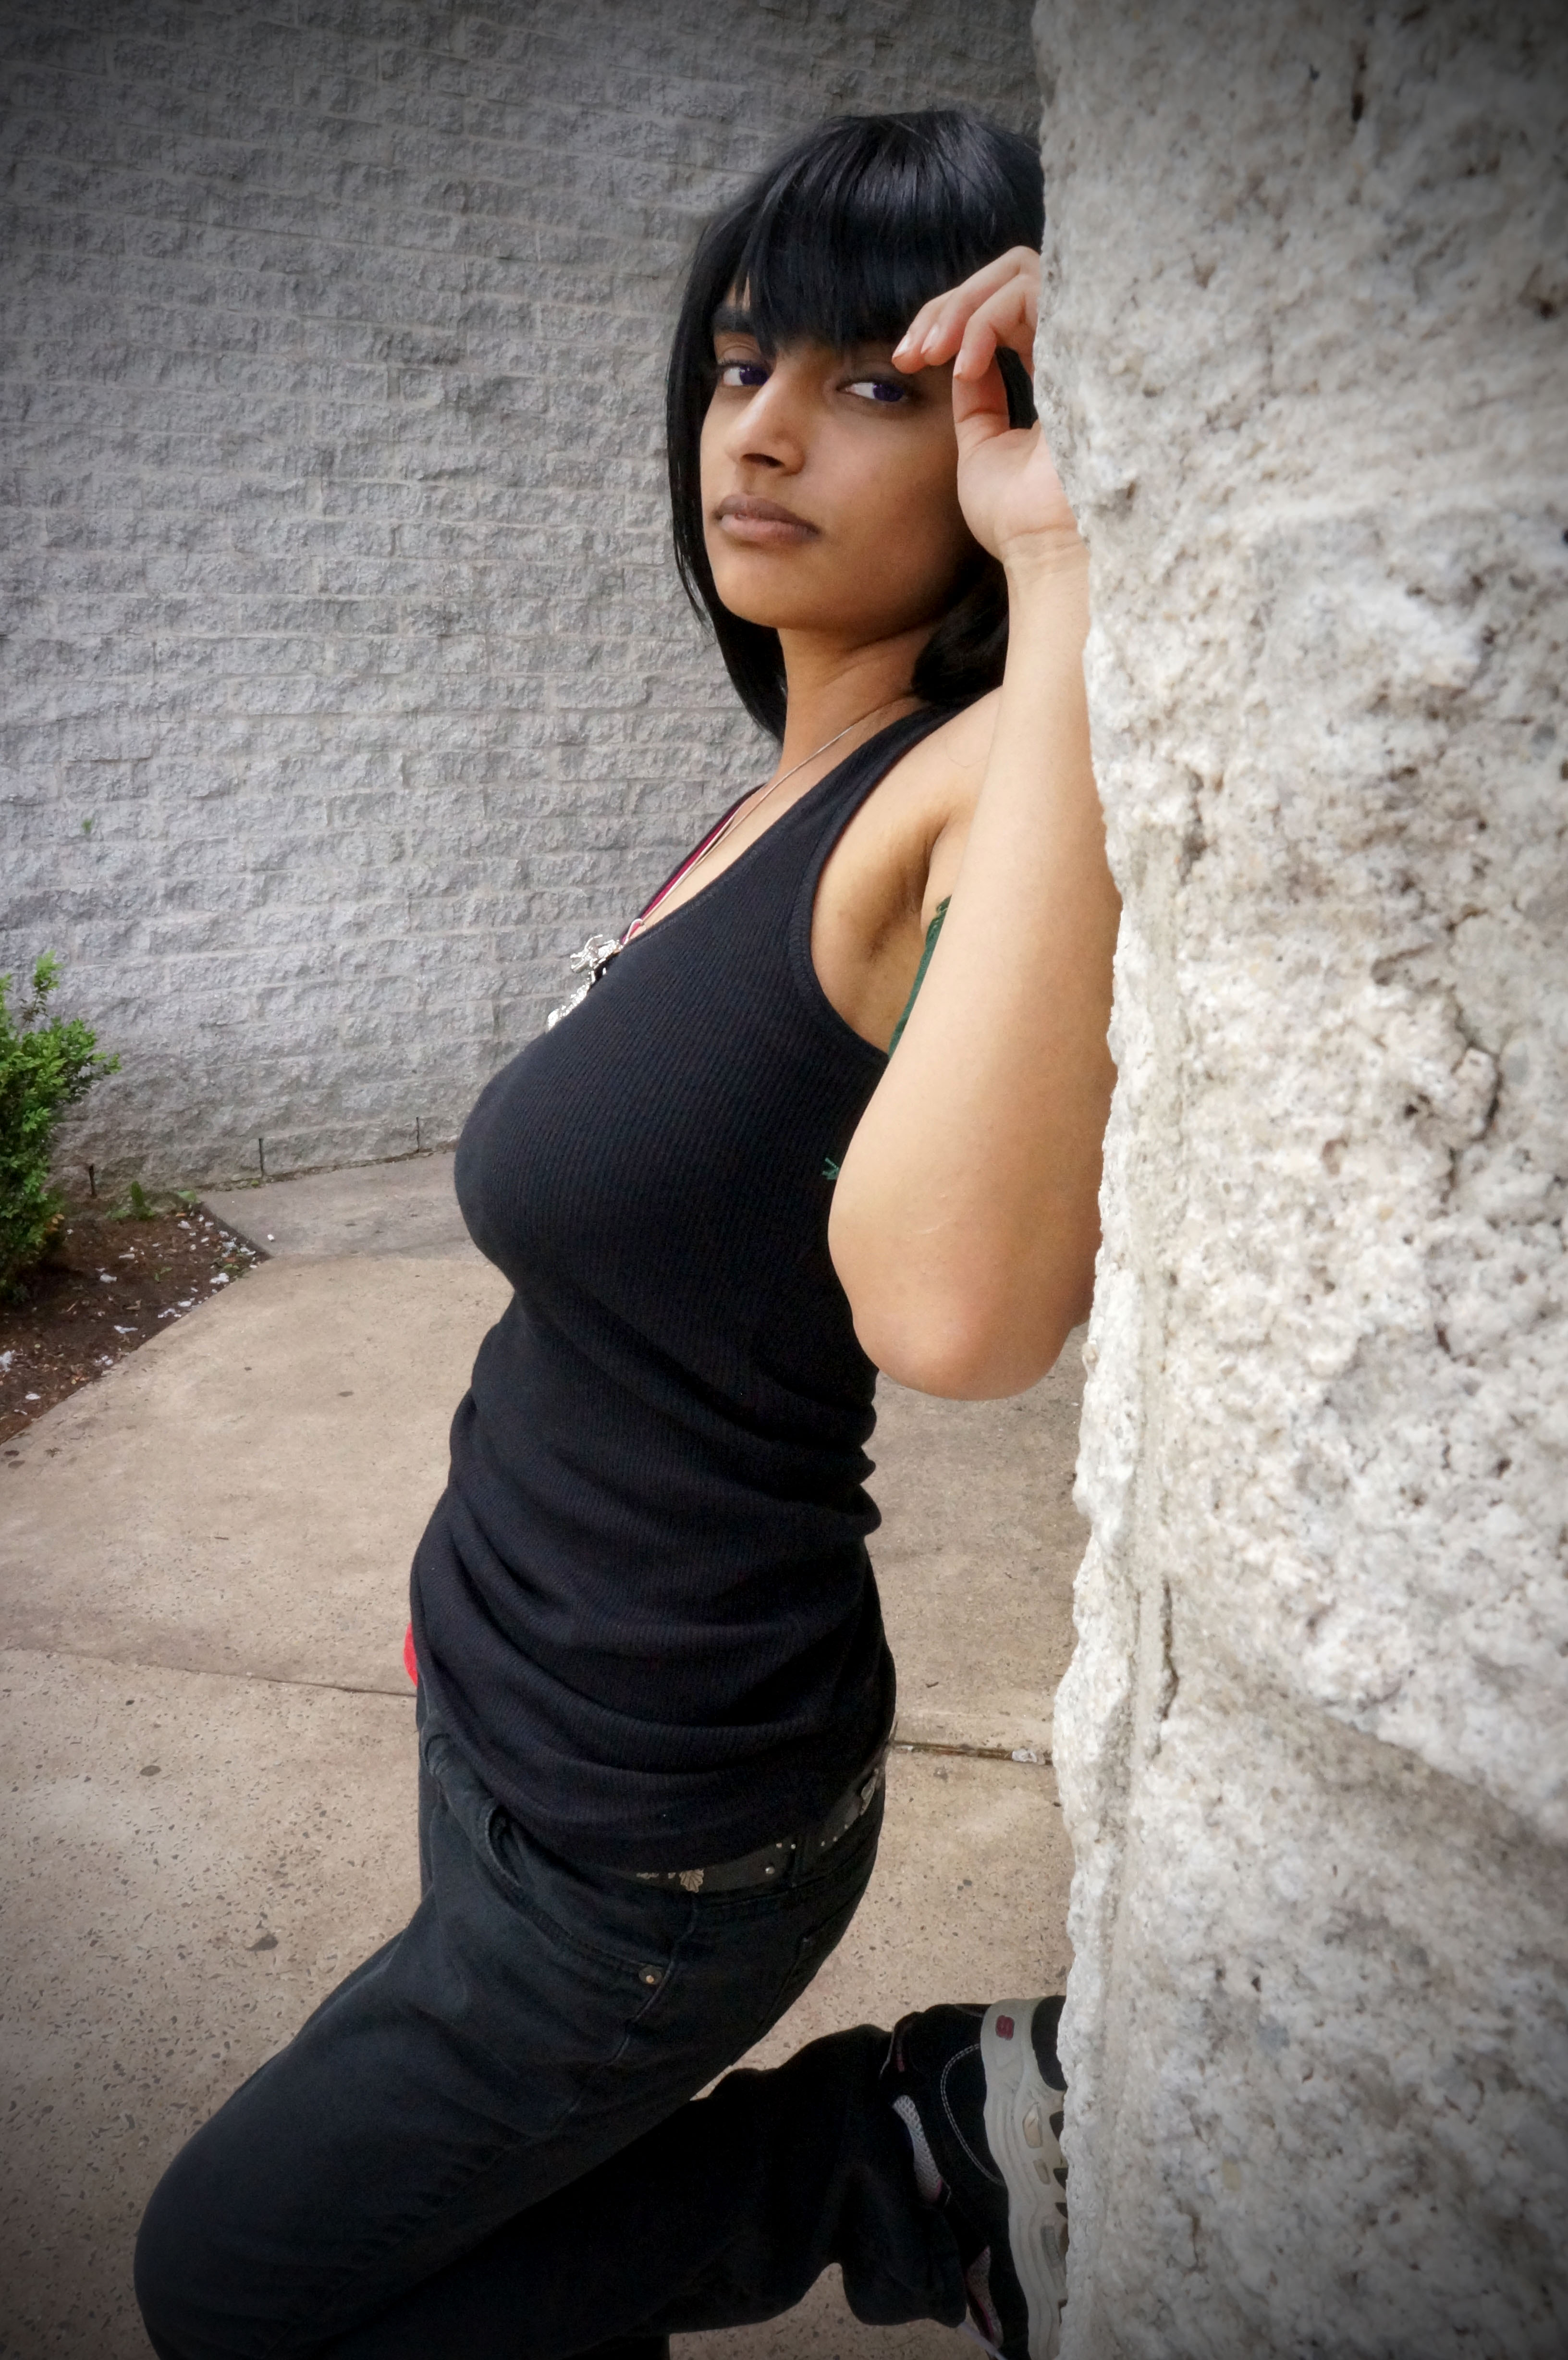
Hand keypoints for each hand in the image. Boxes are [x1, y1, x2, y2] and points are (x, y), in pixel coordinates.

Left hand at [893, 248, 1082, 573]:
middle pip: (1010, 276)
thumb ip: (976, 400)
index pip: (1002, 309)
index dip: (948, 321)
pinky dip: (985, 320)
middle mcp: (1073, 347)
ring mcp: (1083, 341)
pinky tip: (965, 365)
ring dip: (960, 306)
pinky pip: (1029, 291)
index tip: (907, 360)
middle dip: (947, 306)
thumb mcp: (982, 448)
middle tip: (912, 352)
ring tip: (929, 353)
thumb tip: (963, 361)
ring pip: (1019, 272)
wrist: (1047, 550)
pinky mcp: (1086, 341)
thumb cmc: (1019, 519)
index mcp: (1054, 371)